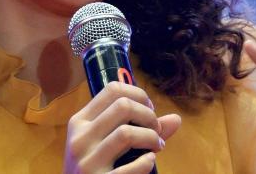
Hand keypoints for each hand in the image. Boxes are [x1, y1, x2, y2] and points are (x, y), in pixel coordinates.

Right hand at [64, 82, 181, 173]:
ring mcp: (87, 162)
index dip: (138, 95)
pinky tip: (148, 162)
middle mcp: (79, 138)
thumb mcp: (105, 144)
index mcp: (80, 122)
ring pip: (126, 133)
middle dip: (148, 115)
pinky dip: (146, 162)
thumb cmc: (95, 168)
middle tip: (155, 131)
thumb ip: (138, 129)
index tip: (149, 109)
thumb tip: (176, 119)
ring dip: (150, 138)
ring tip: (156, 147)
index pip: (112, 89)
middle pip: (122, 105)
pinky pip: (131, 167)